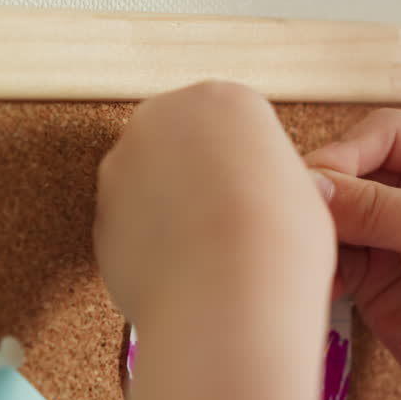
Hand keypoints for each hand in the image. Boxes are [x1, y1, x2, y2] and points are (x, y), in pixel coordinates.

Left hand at [95, 82, 334, 340]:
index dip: (252, 166)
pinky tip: (182, 273)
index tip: (263, 197)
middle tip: (231, 223)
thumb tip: (266, 193)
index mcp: (222, 99)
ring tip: (207, 254)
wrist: (227, 300)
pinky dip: (150, 246)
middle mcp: (162, 118)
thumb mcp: (302, 193)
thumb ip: (269, 178)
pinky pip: (130, 226)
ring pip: (150, 184)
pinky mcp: (98, 216)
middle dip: (200, 178)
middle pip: (182, 144)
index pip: (235, 123)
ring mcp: (121, 166)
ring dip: (171, 210)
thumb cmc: (277, 246)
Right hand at [306, 109, 400, 399]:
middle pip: (356, 171)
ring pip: (340, 216)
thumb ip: (370, 202)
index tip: (317, 179)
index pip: (385, 132)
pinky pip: (337, 259)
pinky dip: (323, 266)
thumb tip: (308, 184)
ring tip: (313, 251)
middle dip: (329, 192)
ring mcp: (400, 237)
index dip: (348, 151)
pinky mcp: (379, 279)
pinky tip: (325, 281)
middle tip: (304, 213)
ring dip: (322, 232)